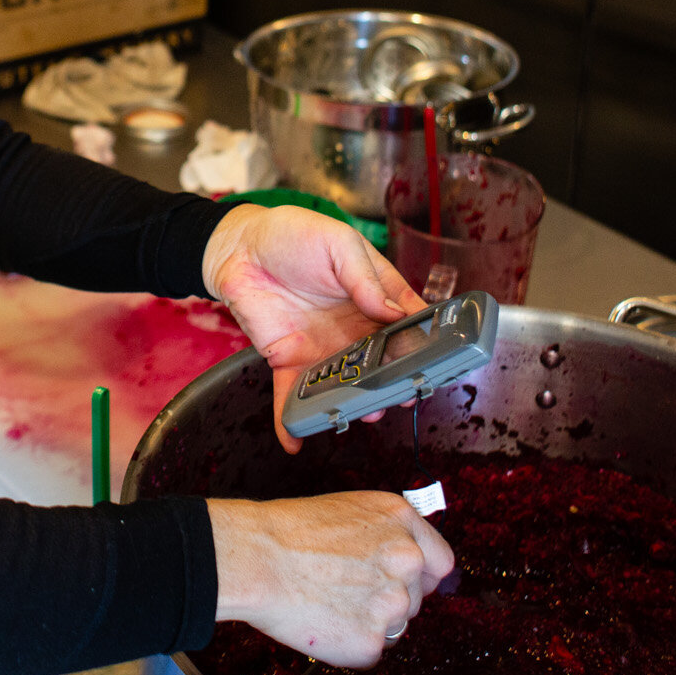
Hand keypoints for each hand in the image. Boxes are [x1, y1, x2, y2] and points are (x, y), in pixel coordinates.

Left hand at [202, 204, 427, 451]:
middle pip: (384, 364)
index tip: (436, 363)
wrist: (239, 246)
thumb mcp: (339, 243)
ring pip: (347, 386)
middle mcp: (355, 328)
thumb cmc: (292, 234)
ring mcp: (324, 348)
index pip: (409, 324)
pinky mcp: (290, 361)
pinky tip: (295, 440)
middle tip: (404, 396)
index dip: (425, 345)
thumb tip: (394, 313)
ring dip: (356, 405)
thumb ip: (367, 279)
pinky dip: (293, 420)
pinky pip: (293, 396)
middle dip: (395, 384)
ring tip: (365, 413)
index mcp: (374, 296)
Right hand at [207, 493, 454, 667]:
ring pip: (395, 625)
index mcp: (401, 520)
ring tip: (330, 601)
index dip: (420, 574)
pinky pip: (371, 650)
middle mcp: (407, 558)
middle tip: (347, 590)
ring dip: (369, 622)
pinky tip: (324, 620)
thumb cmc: (288, 531)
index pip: (441, 561)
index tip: (405, 581)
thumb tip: (400, 560)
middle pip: (416, 597)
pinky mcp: (372, 640)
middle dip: (388, 598)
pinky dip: (349, 643)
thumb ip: (386, 533)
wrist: (257, 558)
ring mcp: (393, 601)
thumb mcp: (350, 509)